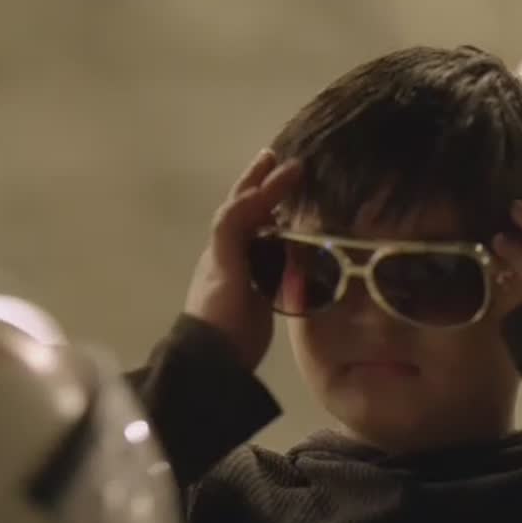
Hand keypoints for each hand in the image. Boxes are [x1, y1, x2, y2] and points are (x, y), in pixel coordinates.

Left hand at [183, 150, 303, 369]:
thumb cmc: (219, 313)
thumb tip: (253, 196)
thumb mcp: (224, 268)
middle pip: (249, 211)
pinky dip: (288, 240)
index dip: (266, 183)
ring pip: (263, 231)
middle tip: (284, 162)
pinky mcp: (263, 291)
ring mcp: (248, 271)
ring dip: (277, 209)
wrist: (217, 360)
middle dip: (264, 186)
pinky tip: (303, 239)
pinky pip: (277, 255)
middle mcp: (234, 252)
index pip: (245, 203)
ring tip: (297, 192)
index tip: (295, 165)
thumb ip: (232, 231)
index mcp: (223, 244)